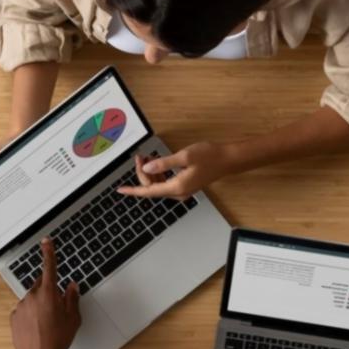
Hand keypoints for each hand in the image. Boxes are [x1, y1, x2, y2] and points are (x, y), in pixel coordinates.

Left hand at [10, 238, 81, 348]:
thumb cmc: (57, 340)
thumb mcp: (73, 319)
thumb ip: (72, 299)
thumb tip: (72, 286)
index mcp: (49, 294)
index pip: (49, 267)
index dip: (49, 252)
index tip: (46, 242)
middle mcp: (33, 296)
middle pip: (42, 284)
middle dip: (50, 290)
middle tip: (58, 307)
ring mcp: (21, 306)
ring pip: (33, 298)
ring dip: (40, 304)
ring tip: (48, 323)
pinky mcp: (14, 316)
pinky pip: (24, 309)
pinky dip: (31, 314)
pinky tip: (38, 328)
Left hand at [118, 142, 232, 199]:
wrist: (227, 160)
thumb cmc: (209, 156)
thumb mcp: (184, 156)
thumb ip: (164, 163)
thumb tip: (147, 169)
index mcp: (177, 187)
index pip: (149, 191)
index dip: (133, 190)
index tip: (120, 190)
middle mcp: (178, 192)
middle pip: (152, 188)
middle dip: (143, 173)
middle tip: (141, 156)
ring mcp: (182, 190)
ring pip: (158, 185)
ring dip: (150, 173)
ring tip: (148, 157)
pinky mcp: (185, 185)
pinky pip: (166, 183)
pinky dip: (159, 174)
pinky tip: (158, 162)